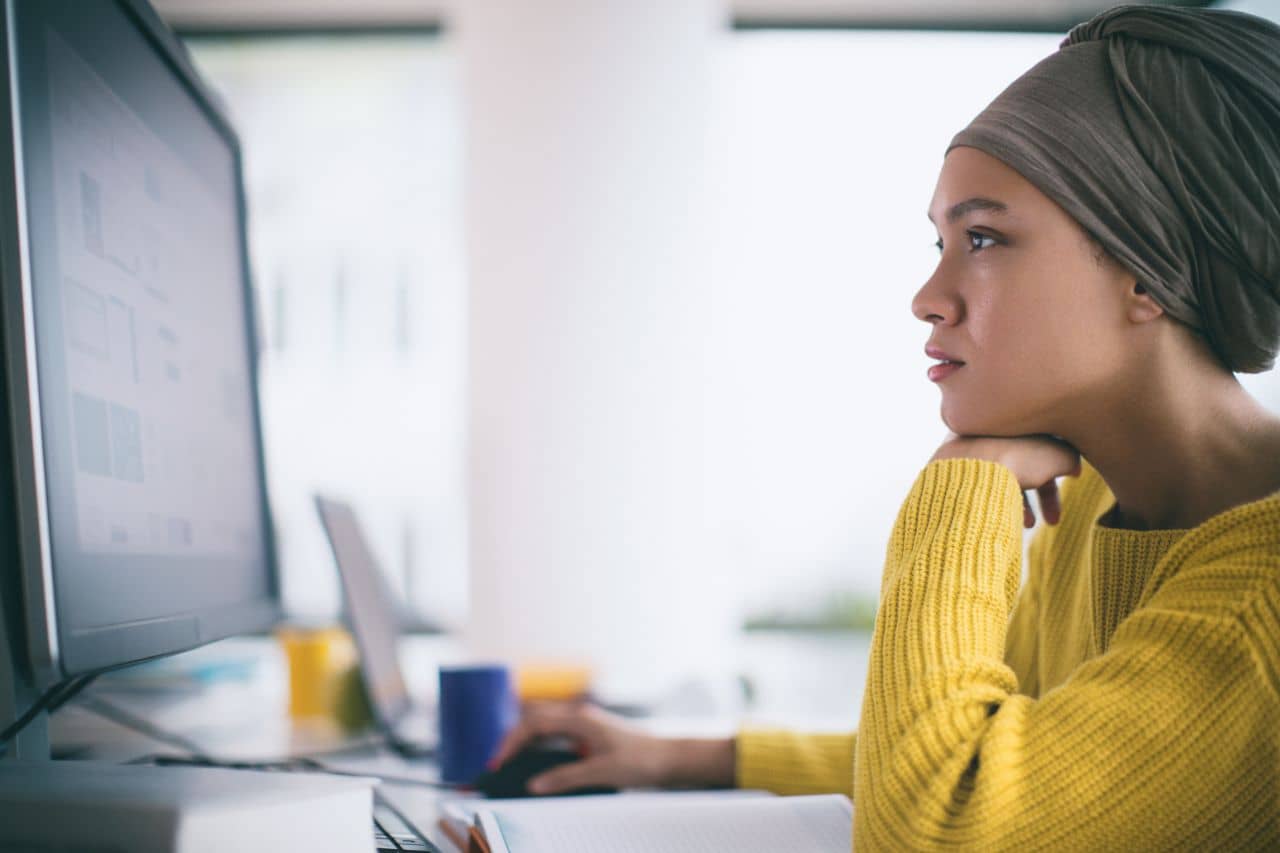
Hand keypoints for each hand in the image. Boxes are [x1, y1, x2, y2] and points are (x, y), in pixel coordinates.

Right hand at [488, 702, 668, 793]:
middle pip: (534, 720)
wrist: (669, 759)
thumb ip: (566, 777)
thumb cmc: (642, 759)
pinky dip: (540, 746)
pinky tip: (535, 761)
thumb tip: (535, 784)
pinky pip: (556, 735)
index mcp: (579, 719)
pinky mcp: (588, 735)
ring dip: (525, 740)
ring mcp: (584, 724)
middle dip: (512, 738)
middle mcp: (579, 717)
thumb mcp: (602, 772)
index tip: (498, 760)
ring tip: (509, 761)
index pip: (534, 723)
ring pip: (544, 725)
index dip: (511, 741)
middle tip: (497, 761)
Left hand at [930, 434, 1080, 527]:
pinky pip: (981, 482)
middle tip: (1052, 521)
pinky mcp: (953, 464)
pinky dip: (995, 499)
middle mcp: (991, 427)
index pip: (1046, 439)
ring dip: (1019, 502)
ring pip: (1002, 473)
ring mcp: (968, 443)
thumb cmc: (1018, 459)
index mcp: (1016, 417)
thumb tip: (1073, 468)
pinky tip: (1004, 519)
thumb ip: (1071, 459)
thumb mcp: (1059, 457)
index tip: (1073, 481)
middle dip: (1042, 493)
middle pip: (1024, 460)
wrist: (970, 468)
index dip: (1063, 465)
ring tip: (1027, 524)